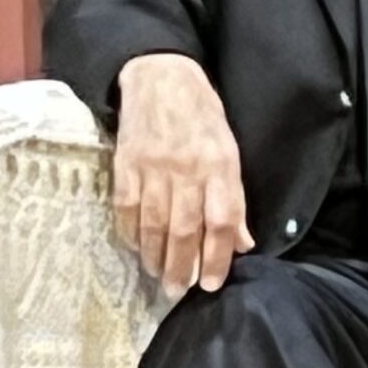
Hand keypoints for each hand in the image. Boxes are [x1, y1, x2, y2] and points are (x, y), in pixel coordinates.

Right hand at [110, 53, 249, 292]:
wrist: (160, 76)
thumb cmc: (201, 114)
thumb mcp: (229, 149)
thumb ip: (234, 196)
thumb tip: (242, 243)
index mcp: (219, 165)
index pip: (221, 221)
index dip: (217, 257)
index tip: (211, 284)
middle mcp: (187, 169)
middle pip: (185, 230)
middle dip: (182, 267)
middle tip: (178, 292)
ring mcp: (153, 167)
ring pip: (154, 225)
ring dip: (155, 257)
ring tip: (158, 276)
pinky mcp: (126, 165)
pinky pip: (127, 209)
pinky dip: (130, 233)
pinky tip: (136, 248)